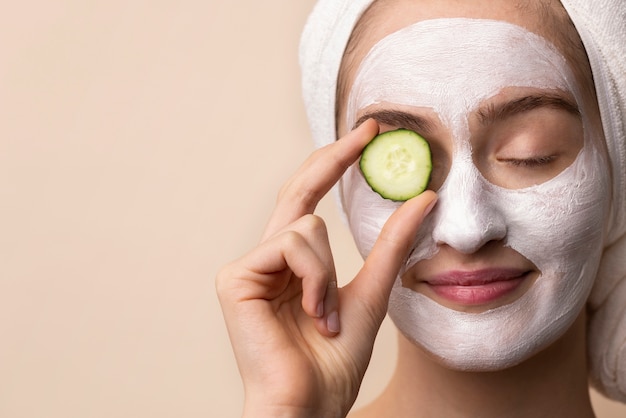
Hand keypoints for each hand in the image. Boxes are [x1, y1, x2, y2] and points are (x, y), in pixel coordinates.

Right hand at [216, 119, 436, 416]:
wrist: (308, 407)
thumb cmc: (333, 362)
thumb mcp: (372, 293)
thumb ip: (392, 247)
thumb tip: (424, 199)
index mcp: (292, 264)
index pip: (309, 200)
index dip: (333, 164)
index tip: (365, 135)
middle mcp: (266, 259)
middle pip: (298, 191)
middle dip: (333, 158)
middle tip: (371, 128)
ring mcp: (247, 267)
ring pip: (305, 226)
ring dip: (330, 272)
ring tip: (328, 316)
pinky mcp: (235, 278)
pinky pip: (290, 246)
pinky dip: (315, 278)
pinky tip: (314, 313)